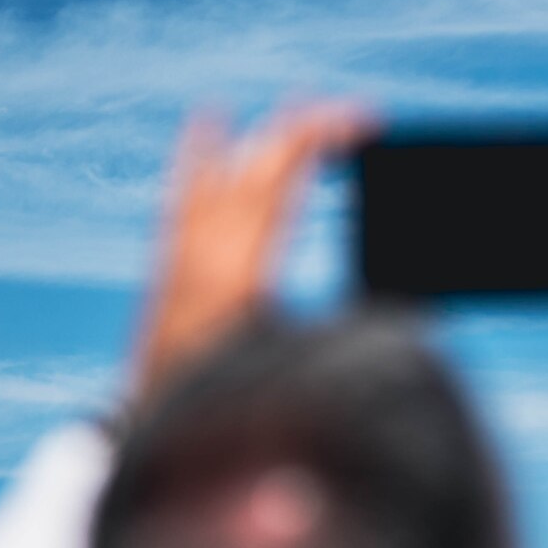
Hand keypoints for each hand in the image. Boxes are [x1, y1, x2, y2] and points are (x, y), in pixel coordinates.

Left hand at [134, 101, 370, 403]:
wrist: (149, 437)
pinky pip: (185, 195)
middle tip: (351, 118)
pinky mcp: (168, 272)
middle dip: (301, 134)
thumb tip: (398, 321)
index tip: (361, 125)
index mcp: (234, 278)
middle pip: (252, 171)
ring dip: (262, 142)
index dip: (318, 141)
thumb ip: (334, 343)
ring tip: (295, 110)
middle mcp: (201, 258)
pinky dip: (200, 156)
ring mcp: (180, 261)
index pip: (278, 183)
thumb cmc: (221, 415)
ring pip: (220, 178)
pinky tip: (207, 119)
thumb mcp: (286, 375)